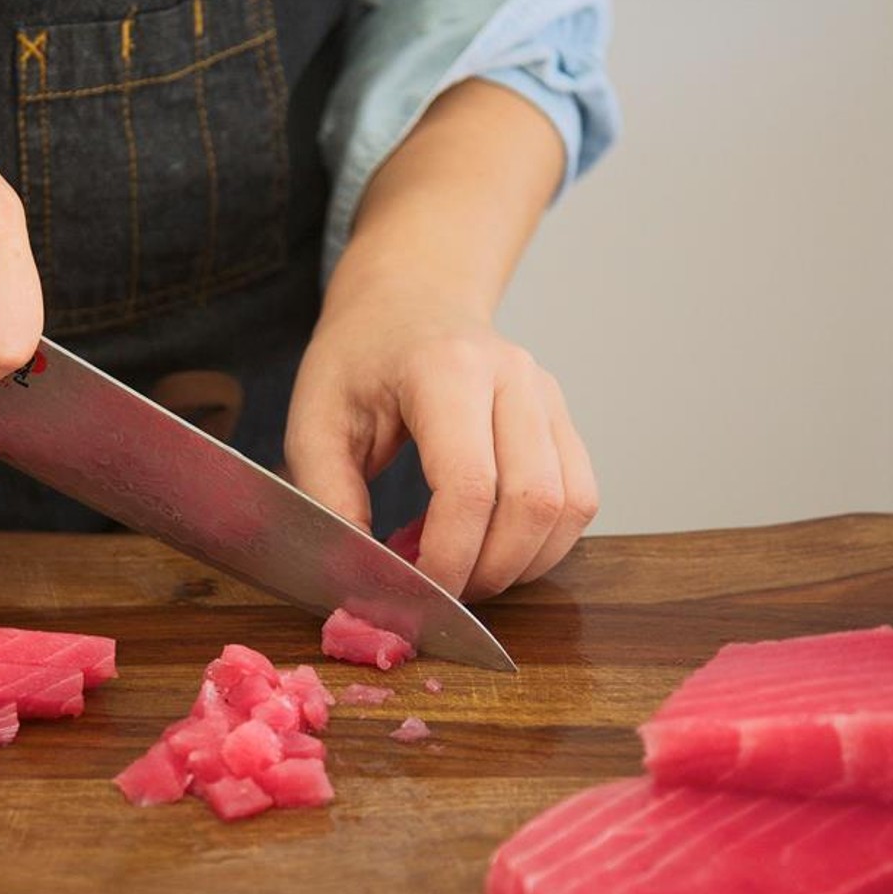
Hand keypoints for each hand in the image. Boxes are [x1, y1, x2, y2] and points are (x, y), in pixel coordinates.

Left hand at [284, 279, 597, 601]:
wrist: (408, 300)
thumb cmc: (359, 359)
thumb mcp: (313, 421)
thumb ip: (330, 497)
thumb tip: (363, 574)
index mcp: (446, 369)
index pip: (470, 485)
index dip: (447, 557)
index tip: (411, 592)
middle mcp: (513, 376)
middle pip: (533, 502)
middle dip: (488, 570)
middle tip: (438, 594)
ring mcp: (548, 395)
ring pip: (569, 506)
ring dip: (522, 563)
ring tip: (464, 573)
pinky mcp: (563, 419)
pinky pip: (579, 499)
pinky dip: (543, 543)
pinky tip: (492, 548)